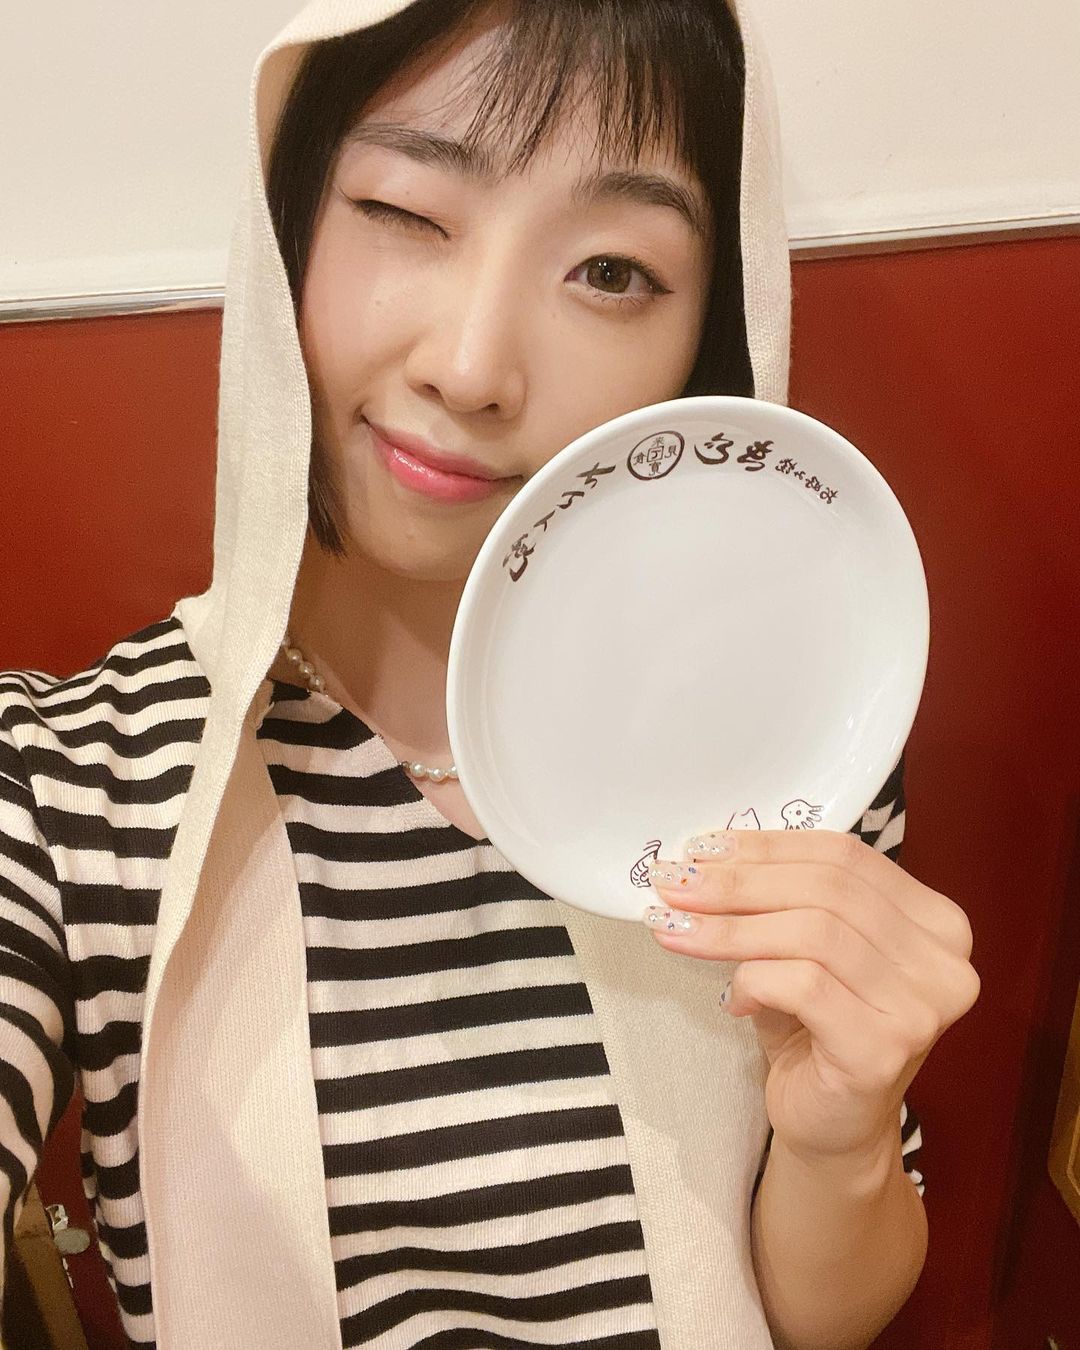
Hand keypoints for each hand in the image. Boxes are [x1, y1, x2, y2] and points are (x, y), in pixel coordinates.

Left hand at [645, 830, 979, 1167]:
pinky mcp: (885, 1049)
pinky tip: (731, 999)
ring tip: (675, 929)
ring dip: (729, 928)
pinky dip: (752, 980)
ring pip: (813, 933)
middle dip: (738, 883)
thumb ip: (779, 898)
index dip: (767, 847)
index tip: (701, 847)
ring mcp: (921, 1008)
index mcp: (935, 921)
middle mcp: (943, 962)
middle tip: (673, 884)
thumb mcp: (802, 948)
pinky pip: (803, 985)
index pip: (845, 856)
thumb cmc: (815, 1031)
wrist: (831, 1130)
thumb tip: (705, 854)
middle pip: (827, 889)